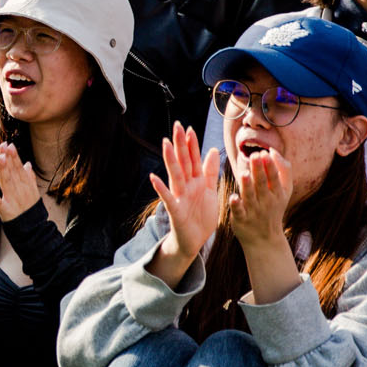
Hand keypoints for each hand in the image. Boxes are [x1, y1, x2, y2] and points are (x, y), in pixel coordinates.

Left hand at [0, 142, 41, 221]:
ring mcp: (12, 200)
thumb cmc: (31, 208)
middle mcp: (19, 190)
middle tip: (4, 146)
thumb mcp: (34, 191)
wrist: (34, 229)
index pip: (19, 168)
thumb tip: (27, 163)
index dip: (14, 156)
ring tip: (1, 159)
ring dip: (4, 171)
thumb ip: (29, 177)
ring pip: (7, 183)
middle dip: (8, 159)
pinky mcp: (6, 211)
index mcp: (25, 185)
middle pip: (13, 172)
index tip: (9, 145)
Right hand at [150, 123, 226, 267]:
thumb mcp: (210, 191)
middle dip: (180, 145)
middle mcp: (186, 186)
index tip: (190, 128)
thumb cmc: (201, 216)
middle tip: (177, 126)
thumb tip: (213, 150)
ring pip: (175, 175)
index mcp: (196, 181)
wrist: (195, 240)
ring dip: (170, 159)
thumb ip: (210, 172)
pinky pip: (167, 197)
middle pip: (183, 162)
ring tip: (166, 144)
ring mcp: (179, 196)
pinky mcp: (175, 210)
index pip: (193, 159)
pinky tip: (153, 178)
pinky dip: (161, 188)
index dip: (192, 145)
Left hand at [230, 147, 291, 247]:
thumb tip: (272, 151)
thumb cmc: (273, 208)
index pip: (274, 177)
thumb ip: (282, 171)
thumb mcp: (284, 191)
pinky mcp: (242, 219)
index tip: (264, 153)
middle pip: (262, 184)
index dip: (270, 166)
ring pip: (250, 196)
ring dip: (247, 185)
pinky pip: (239, 211)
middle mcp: (266, 201)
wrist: (265, 240)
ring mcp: (254, 211)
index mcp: (278, 193)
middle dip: (259, 170)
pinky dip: (236, 205)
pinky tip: (233, 197)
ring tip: (244, 174)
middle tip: (255, 156)